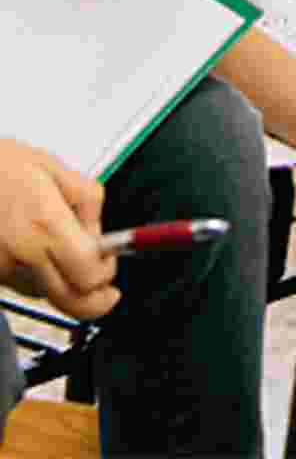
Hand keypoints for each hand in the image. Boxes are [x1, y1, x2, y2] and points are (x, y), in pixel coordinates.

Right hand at [0, 140, 120, 319]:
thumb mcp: (52, 168)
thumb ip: (86, 199)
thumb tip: (99, 229)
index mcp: (46, 225)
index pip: (88, 275)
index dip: (106, 273)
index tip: (110, 262)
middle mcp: (21, 255)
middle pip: (68, 301)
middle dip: (93, 297)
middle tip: (104, 286)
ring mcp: (1, 270)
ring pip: (43, 293)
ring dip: (61, 281)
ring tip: (57, 248)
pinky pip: (20, 284)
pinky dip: (34, 275)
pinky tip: (32, 249)